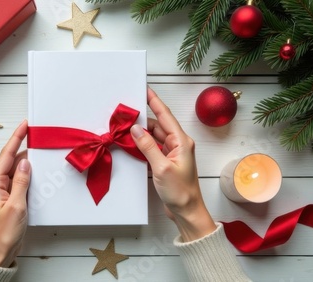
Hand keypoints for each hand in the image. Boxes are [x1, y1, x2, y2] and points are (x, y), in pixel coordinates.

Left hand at [0, 120, 30, 266]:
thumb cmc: (4, 232)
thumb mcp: (16, 205)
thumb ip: (21, 181)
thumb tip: (25, 162)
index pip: (6, 155)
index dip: (16, 138)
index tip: (24, 125)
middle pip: (10, 160)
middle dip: (23, 147)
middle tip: (36, 135)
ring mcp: (1, 192)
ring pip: (15, 171)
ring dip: (26, 162)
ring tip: (39, 151)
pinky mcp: (8, 200)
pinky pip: (18, 182)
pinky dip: (27, 175)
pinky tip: (36, 173)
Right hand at [130, 88, 215, 241]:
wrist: (187, 211)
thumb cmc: (180, 191)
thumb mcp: (161, 167)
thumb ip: (148, 147)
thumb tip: (136, 130)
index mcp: (181, 142)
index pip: (165, 116)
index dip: (155, 102)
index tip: (145, 90)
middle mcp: (177, 145)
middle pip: (158, 126)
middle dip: (142, 120)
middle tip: (126, 114)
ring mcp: (171, 154)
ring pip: (153, 137)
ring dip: (141, 134)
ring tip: (125, 129)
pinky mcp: (165, 163)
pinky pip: (152, 149)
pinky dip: (142, 146)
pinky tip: (131, 144)